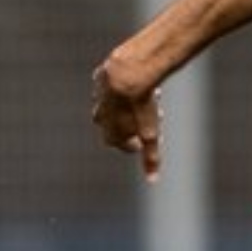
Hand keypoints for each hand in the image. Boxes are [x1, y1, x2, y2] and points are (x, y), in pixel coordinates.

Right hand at [91, 56, 162, 181]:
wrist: (130, 70)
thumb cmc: (141, 104)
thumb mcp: (150, 132)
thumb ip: (150, 156)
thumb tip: (152, 180)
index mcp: (110, 133)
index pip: (122, 144)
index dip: (135, 143)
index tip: (146, 140)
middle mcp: (100, 116)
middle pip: (113, 125)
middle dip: (129, 125)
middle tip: (148, 119)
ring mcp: (98, 96)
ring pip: (109, 104)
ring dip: (123, 105)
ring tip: (142, 99)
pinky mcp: (100, 77)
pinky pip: (107, 84)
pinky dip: (117, 85)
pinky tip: (131, 80)